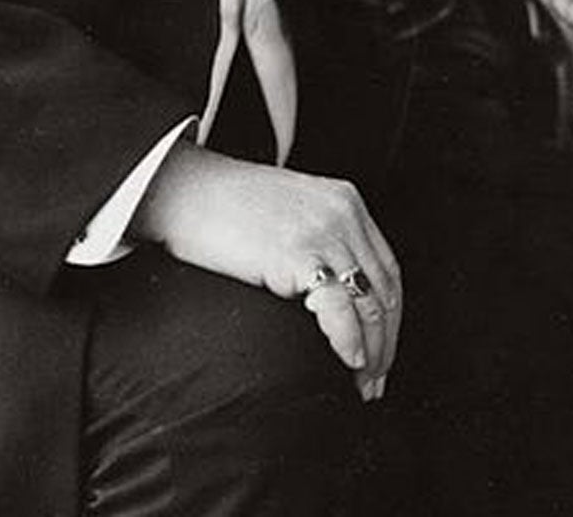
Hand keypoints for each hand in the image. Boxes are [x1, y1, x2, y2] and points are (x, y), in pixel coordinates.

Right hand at [129, 141, 400, 400]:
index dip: (389, 320)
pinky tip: (347, 360)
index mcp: (345, 200)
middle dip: (384, 344)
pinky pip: (339, 308)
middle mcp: (342, 213)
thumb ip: (321, 241)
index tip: (381, 354)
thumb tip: (340, 300)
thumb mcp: (291, 212)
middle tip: (374, 382)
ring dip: (370, 352)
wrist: (182, 189)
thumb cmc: (225, 208)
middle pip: (384, 291)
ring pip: (368, 305)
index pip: (387, 271)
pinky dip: (349, 341)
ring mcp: (323, 231)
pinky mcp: (298, 252)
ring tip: (360, 383)